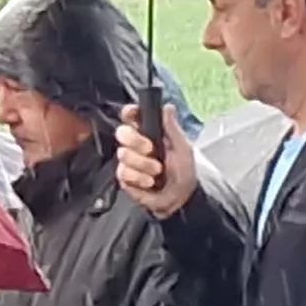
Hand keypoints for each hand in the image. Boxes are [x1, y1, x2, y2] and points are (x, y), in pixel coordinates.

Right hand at [116, 104, 196, 218]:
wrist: (181, 198)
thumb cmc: (184, 172)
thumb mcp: (183, 148)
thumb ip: (172, 128)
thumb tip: (167, 107)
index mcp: (150, 134)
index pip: (132, 117)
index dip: (129, 113)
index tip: (132, 114)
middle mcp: (136, 145)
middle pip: (121, 132)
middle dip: (135, 140)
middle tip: (151, 149)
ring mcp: (129, 161)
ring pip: (123, 154)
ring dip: (143, 164)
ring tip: (157, 171)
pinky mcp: (125, 177)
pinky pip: (123, 172)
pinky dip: (139, 177)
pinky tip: (150, 182)